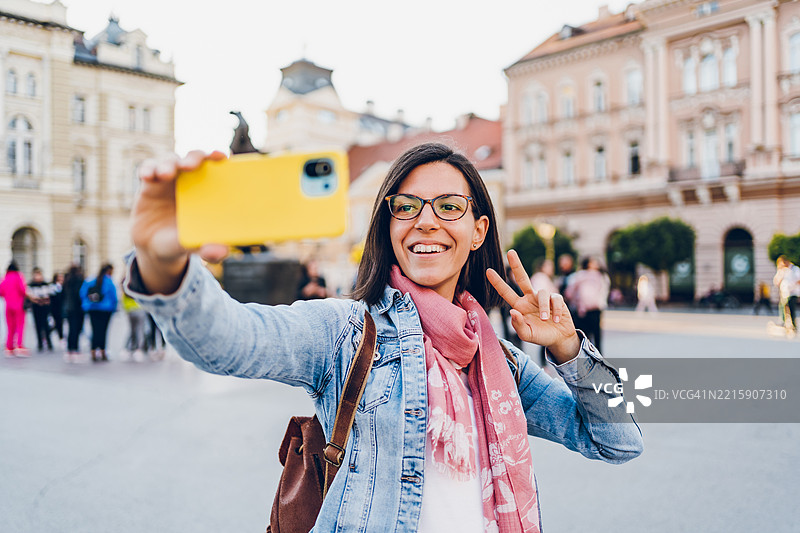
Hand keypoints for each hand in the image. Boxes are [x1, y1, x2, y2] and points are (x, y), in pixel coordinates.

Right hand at [131, 150, 228, 293]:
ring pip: (170, 160)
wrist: (156, 249)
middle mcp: (190, 181)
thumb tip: (222, 252)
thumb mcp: (195, 247)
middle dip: (193, 158)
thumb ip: (208, 249)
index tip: (221, 156)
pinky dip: (148, 168)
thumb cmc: (184, 242)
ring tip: (164, 175)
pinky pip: (148, 169)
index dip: (218, 157)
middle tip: (189, 166)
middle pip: (193, 158)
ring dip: (168, 163)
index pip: (216, 167)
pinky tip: (147, 176)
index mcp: (208, 190)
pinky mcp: (149, 184)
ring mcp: (169, 180)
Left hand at [486, 249, 580, 363]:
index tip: (488, 271)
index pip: (506, 292)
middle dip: (517, 265)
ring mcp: (543, 298)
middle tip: (510, 252)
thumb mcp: (527, 335)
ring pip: (542, 293)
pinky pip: (555, 300)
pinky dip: (556, 311)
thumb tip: (513, 311)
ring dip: (543, 308)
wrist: (559, 338)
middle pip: (522, 278)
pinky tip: (557, 320)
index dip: (497, 282)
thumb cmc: (540, 336)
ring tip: (545, 320)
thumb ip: (518, 325)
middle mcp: (529, 298)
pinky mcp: (556, 299)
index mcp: (519, 306)